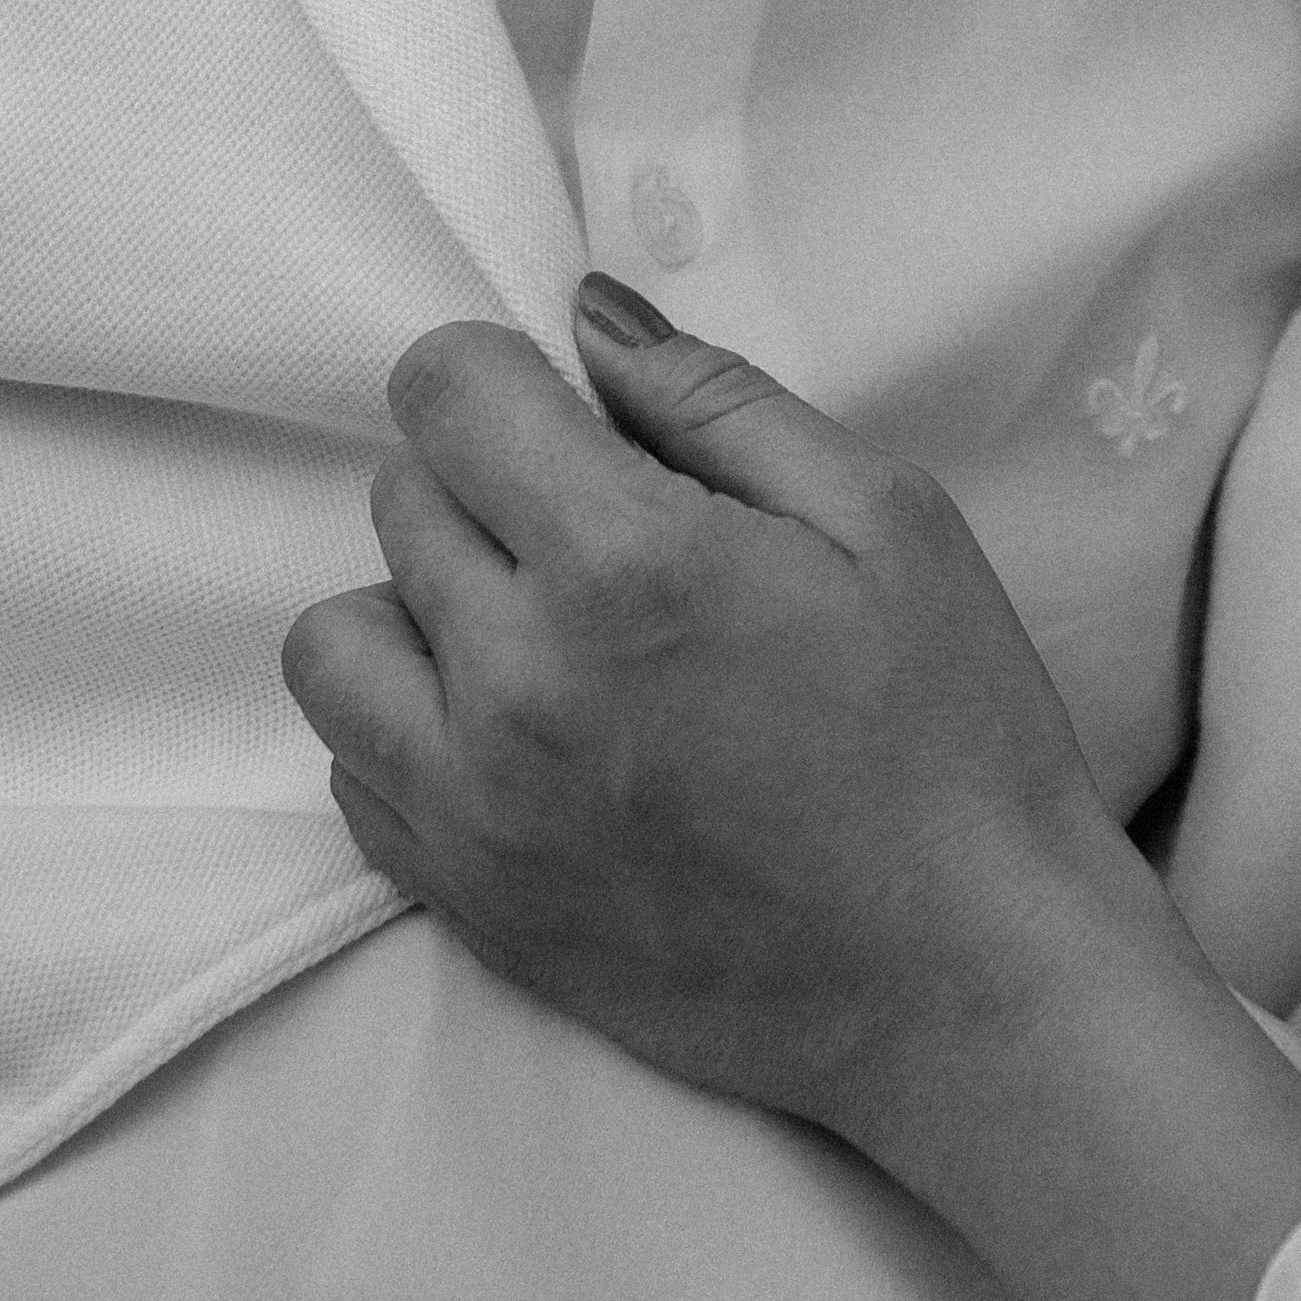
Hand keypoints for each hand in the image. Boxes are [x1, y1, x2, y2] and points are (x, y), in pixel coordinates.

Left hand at [281, 286, 1146, 1183]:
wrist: (962, 980)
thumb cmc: (951, 737)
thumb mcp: (887, 518)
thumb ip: (716, 402)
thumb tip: (589, 320)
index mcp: (624, 561)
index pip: (445, 392)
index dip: (509, 379)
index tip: (575, 419)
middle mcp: (515, 681)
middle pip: (400, 500)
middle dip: (490, 485)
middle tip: (608, 535)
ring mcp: (474, 806)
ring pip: (338, 640)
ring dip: (422, 609)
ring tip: (539, 634)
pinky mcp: (468, 902)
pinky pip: (353, 773)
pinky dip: (413, 731)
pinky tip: (527, 736)